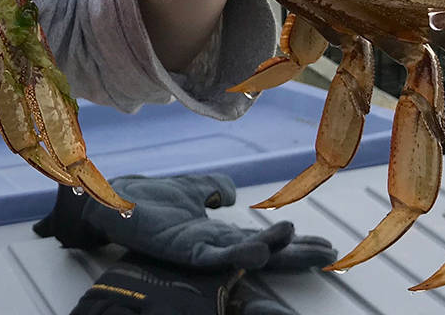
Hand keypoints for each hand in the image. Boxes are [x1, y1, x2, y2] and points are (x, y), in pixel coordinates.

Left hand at [35, 174, 336, 273]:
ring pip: (246, 256)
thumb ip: (214, 187)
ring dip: (275, 251)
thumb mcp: (190, 188)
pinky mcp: (183, 250)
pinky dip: (240, 256)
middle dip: (296, 256)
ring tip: (304, 245)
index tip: (325, 244)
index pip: (263, 241)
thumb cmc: (148, 197)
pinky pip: (216, 258)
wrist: (114, 199)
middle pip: (264, 253)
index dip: (292, 244)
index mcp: (217, 233)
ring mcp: (199, 251)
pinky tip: (260, 252)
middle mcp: (213, 246)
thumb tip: (233, 196)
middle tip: (330, 254)